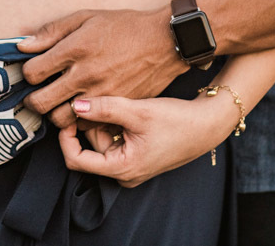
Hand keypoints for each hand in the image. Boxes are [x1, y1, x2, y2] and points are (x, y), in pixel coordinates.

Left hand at [18, 7, 186, 127]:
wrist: (164, 41)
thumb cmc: (124, 26)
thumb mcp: (86, 17)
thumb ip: (52, 31)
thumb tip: (24, 46)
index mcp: (76, 50)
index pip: (34, 72)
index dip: (27, 72)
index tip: (33, 70)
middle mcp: (86, 75)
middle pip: (42, 102)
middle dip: (32, 100)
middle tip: (36, 94)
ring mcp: (101, 95)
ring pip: (61, 119)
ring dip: (54, 112)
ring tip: (58, 102)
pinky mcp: (115, 108)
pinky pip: (87, 124)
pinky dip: (79, 119)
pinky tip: (80, 107)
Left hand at [59, 94, 237, 186]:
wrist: (208, 124)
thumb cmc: (177, 121)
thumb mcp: (137, 111)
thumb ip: (103, 109)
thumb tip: (74, 105)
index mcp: (121, 169)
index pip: (76, 160)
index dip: (66, 136)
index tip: (69, 113)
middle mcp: (124, 173)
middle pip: (90, 146)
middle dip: (92, 123)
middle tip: (104, 100)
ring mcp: (131, 165)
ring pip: (102, 141)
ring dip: (105, 121)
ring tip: (122, 104)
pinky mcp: (137, 156)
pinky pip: (116, 140)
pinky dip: (116, 124)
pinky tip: (129, 110)